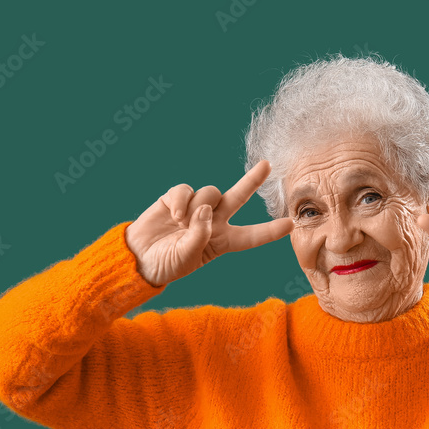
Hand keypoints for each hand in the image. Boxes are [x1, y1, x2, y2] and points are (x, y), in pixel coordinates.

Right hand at [125, 160, 293, 286]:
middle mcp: (213, 221)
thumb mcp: (187, 257)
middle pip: (237, 198)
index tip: (291, 224)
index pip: (251, 236)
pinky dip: (181, 200)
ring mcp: (196, 207)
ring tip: (182, 223)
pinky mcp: (176, 198)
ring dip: (198, 207)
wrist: (138, 257)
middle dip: (252, 180)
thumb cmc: (167, 263)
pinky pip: (186, 190)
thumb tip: (206, 208)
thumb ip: (200, 234)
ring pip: (210, 192)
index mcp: (223, 241)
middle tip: (267, 165)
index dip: (270, 231)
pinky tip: (174, 213)